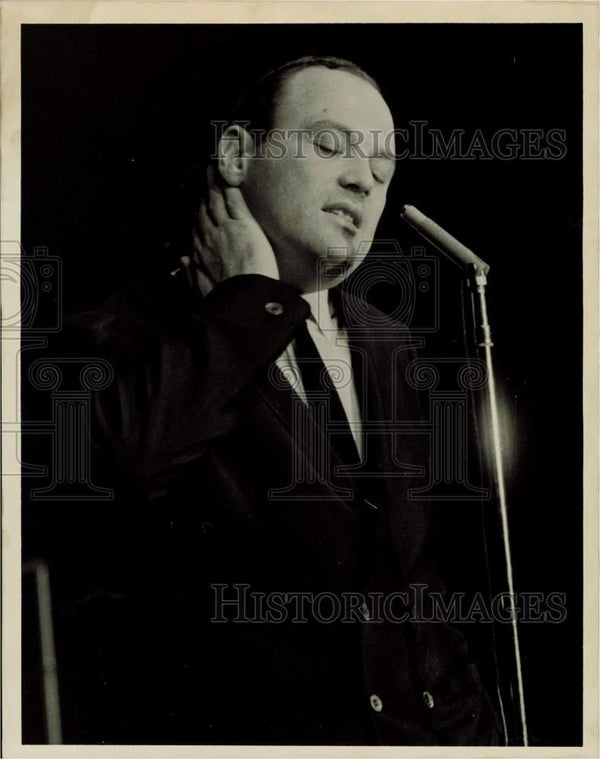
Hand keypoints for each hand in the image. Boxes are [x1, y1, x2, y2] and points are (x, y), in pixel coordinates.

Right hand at [186, 165, 278, 292]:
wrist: (241, 300)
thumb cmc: (224, 299)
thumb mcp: (200, 289)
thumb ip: (191, 274)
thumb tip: (183, 261)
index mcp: (200, 254)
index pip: (197, 230)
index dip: (198, 217)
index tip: (197, 208)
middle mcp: (209, 238)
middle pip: (204, 212)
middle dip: (203, 196)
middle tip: (204, 182)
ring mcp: (225, 228)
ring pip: (216, 202)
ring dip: (214, 185)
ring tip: (212, 171)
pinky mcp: (243, 224)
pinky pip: (234, 201)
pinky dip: (230, 187)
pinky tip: (228, 177)